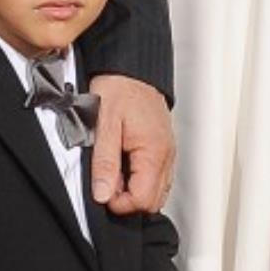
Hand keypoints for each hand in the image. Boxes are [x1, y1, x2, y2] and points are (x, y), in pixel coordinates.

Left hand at [87, 74, 174, 213]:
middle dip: (127, 199)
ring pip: (156, 191)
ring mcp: (167, 153)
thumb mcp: (103, 125)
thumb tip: (103, 194)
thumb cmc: (118, 88)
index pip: (143, 200)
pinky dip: (140, 178)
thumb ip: (104, 163)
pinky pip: (156, 177)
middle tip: (106, 181)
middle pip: (152, 201)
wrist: (130, 68)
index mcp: (153, 151)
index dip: (119, 203)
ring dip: (133, 189)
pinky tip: (123, 164)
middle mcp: (166, 155)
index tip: (102, 191)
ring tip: (114, 170)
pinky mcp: (162, 148)